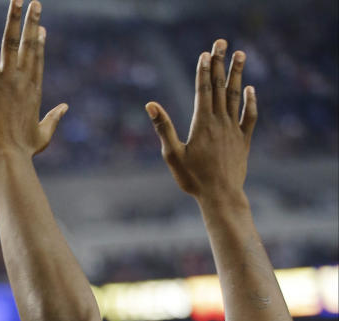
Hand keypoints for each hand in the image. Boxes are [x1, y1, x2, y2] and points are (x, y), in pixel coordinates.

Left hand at [0, 0, 66, 159]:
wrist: (8, 155)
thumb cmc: (24, 149)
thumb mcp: (44, 133)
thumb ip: (54, 118)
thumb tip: (66, 107)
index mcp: (34, 90)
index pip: (37, 59)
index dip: (39, 42)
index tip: (41, 27)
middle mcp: (23, 80)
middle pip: (29, 44)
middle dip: (32, 21)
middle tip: (35, 1)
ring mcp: (8, 80)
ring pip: (12, 43)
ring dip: (14, 19)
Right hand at [146, 40, 256, 201]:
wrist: (220, 195)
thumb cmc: (193, 179)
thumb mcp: (172, 154)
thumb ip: (163, 127)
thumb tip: (151, 105)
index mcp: (202, 124)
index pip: (203, 90)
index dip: (204, 70)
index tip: (205, 54)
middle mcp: (220, 122)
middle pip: (220, 87)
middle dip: (220, 64)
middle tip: (221, 43)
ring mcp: (234, 129)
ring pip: (236, 96)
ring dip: (237, 74)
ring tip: (240, 54)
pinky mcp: (243, 140)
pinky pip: (249, 116)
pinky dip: (250, 101)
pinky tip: (250, 89)